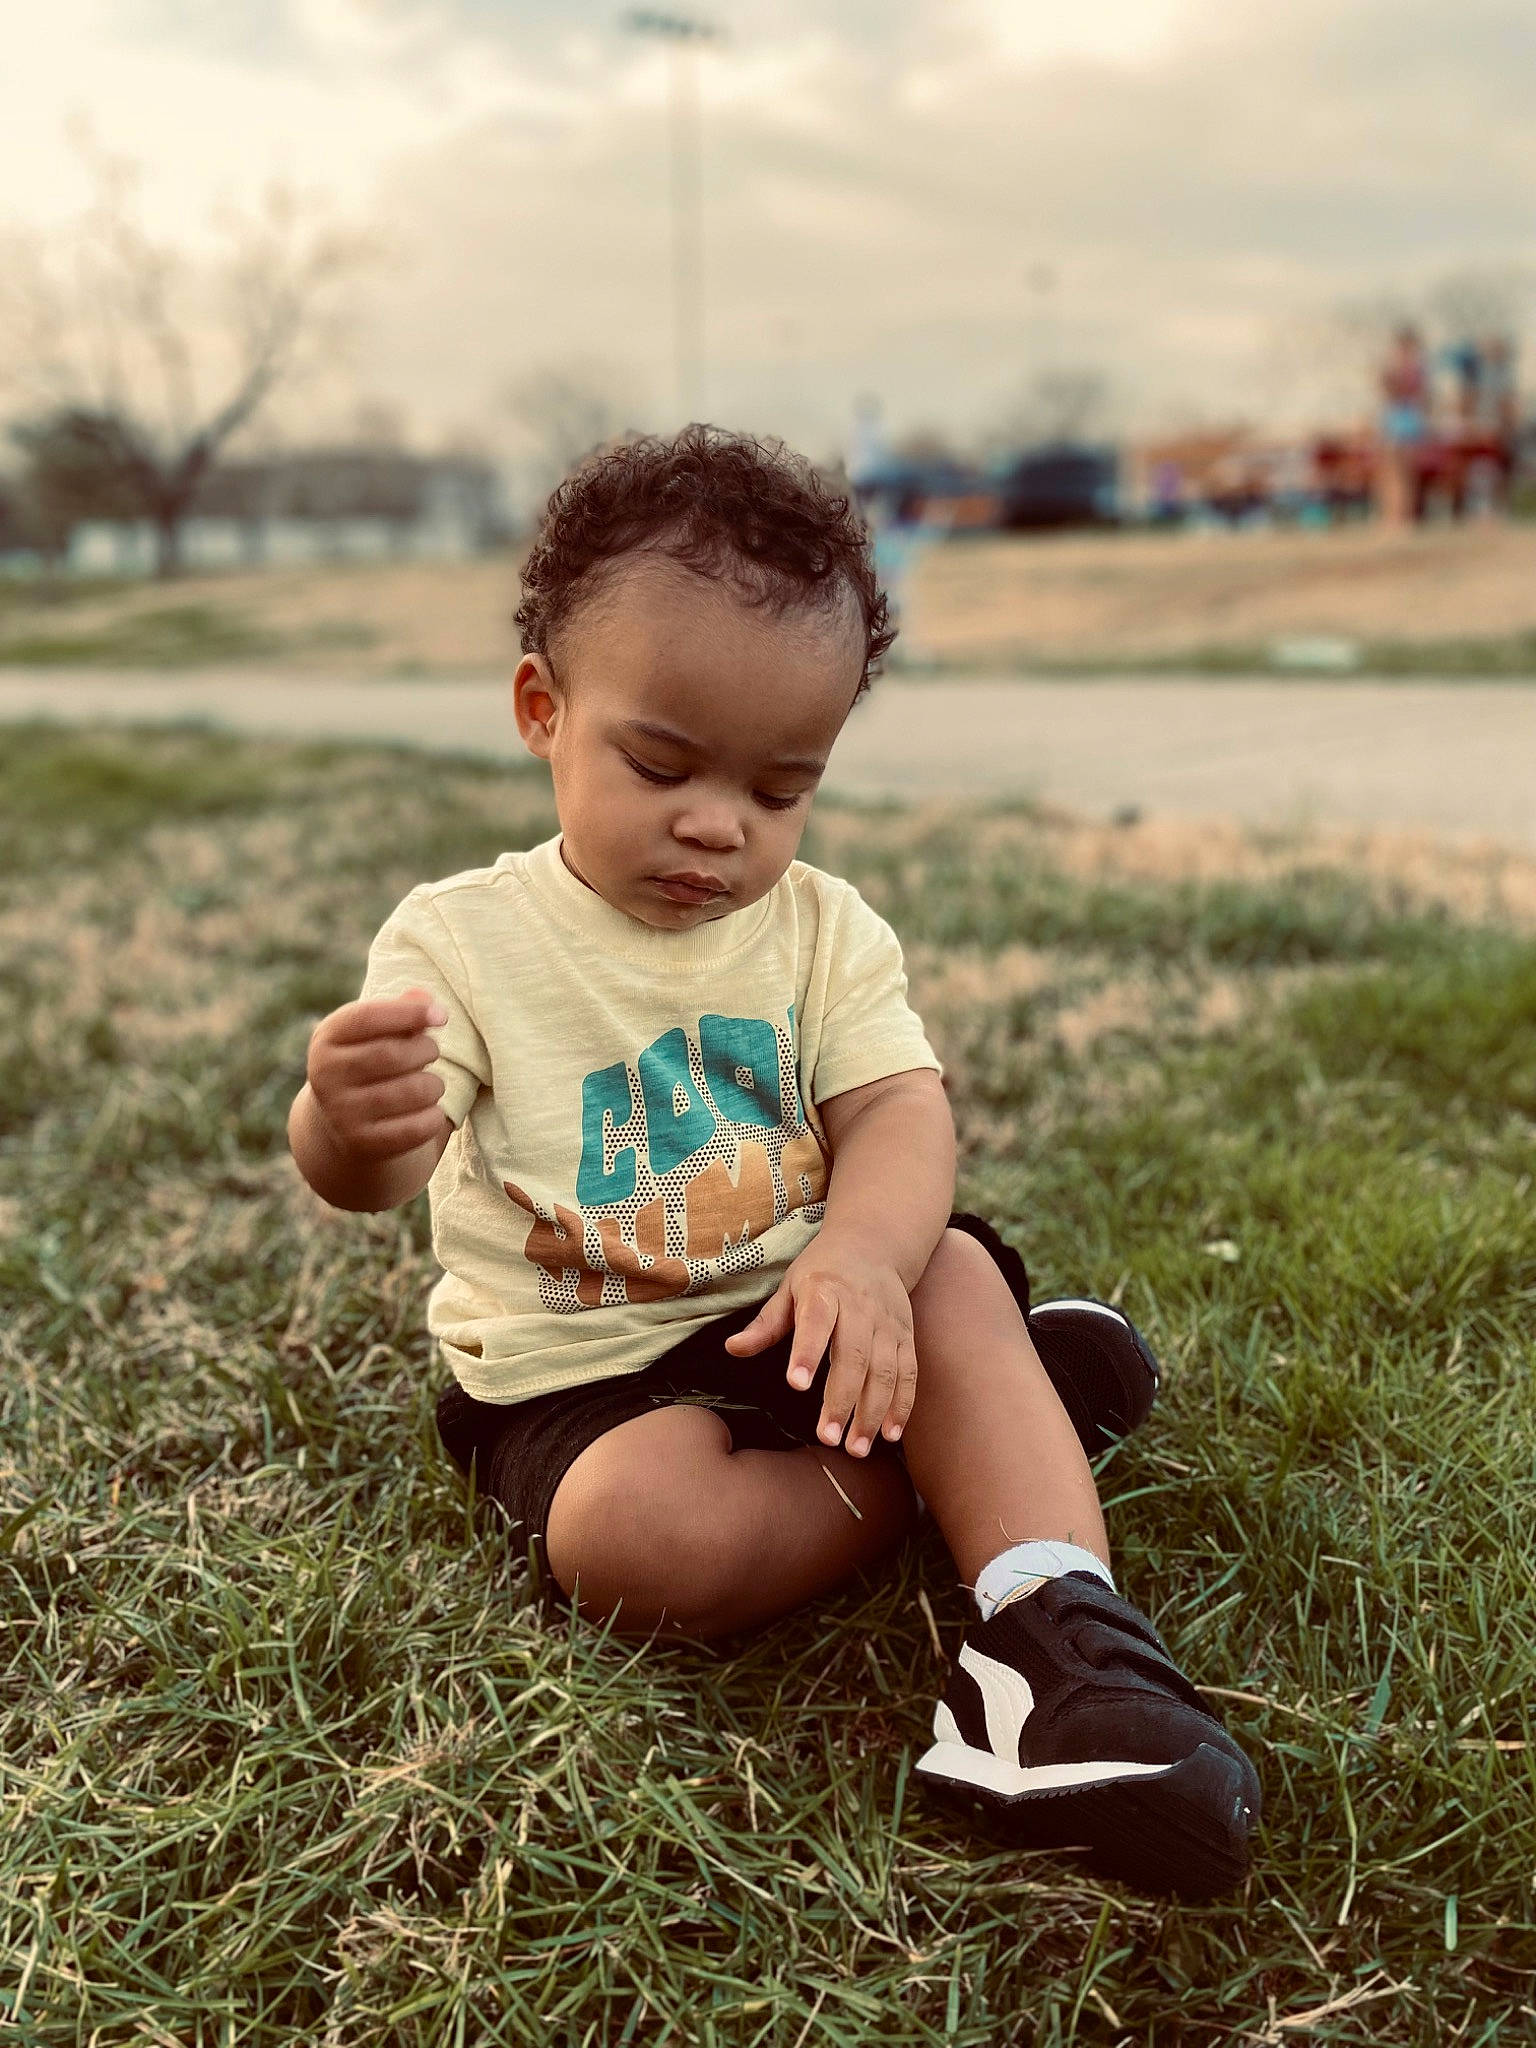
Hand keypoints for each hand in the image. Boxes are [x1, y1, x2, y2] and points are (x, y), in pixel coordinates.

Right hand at [306, 986, 449, 1161]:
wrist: (343, 1125)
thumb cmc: (370, 1063)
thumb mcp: (376, 1033)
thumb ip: (401, 1011)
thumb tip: (425, 999)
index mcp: (326, 1040)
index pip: (366, 1017)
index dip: (409, 1012)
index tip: (441, 1015)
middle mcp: (325, 1077)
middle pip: (392, 1054)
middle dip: (426, 1049)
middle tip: (432, 1051)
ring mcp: (341, 1113)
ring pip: (411, 1091)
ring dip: (434, 1085)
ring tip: (431, 1084)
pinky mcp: (362, 1144)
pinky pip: (416, 1127)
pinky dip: (434, 1116)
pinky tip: (429, 1110)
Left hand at [724, 1237, 916, 1456]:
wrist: (875, 1244)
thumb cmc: (823, 1270)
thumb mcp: (789, 1288)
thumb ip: (766, 1324)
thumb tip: (732, 1349)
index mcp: (825, 1291)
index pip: (816, 1323)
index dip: (807, 1353)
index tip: (797, 1384)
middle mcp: (860, 1307)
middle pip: (854, 1356)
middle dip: (842, 1400)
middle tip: (827, 1438)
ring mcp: (887, 1324)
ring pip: (884, 1371)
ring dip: (873, 1412)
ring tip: (856, 1447)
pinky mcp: (906, 1336)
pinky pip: (908, 1373)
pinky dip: (902, 1405)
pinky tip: (890, 1434)